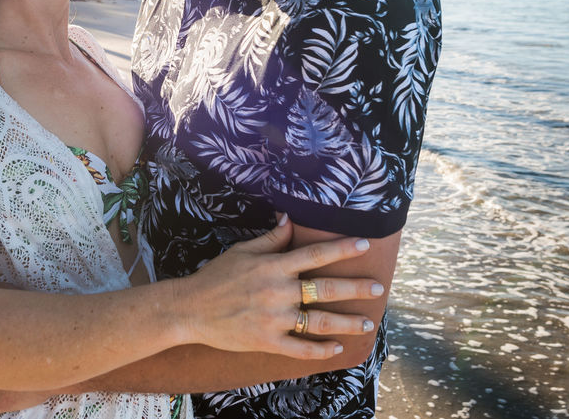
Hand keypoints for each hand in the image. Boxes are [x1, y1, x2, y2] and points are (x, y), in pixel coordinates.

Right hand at [172, 214, 382, 358]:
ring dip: (346, 323)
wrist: (190, 309)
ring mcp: (274, 319)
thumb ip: (270, 239)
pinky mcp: (267, 341)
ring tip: (366, 323)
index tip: (364, 244)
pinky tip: (336, 347)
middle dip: (355, 288)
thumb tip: (289, 219)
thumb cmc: (216, 276)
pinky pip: (300, 348)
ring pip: (319, 321)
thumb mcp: (242, 251)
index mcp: (273, 267)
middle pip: (325, 289)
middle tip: (378, 288)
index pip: (314, 254)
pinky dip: (320, 349)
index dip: (341, 249)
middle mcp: (278, 292)